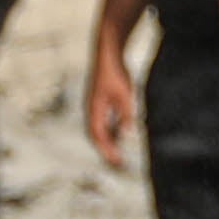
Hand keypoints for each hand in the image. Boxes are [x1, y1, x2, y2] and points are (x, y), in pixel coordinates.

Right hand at [83, 48, 136, 166]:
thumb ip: (126, 114)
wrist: (109, 54)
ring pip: (99, 129)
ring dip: (108, 142)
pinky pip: (103, 121)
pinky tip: (121, 135)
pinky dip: (111, 131)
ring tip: (119, 154)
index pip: (97, 135)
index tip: (116, 161)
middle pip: (96, 135)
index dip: (106, 149)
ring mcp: (95, 105)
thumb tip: (127, 133)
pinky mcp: (100, 101)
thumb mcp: (125, 95)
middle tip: (118, 164)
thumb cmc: (116, 73)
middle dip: (106, 150)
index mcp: (94, 109)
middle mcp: (91, 109)